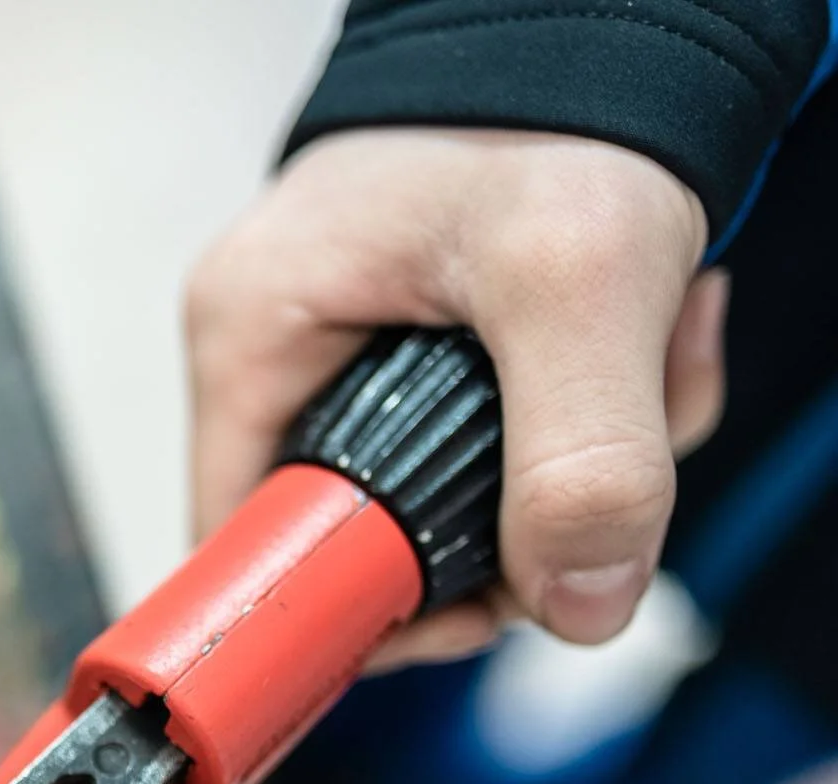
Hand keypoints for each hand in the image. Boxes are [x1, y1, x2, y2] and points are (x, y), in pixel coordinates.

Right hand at [185, 128, 728, 665]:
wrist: (614, 25)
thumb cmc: (557, 108)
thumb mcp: (576, 284)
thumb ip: (580, 457)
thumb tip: (573, 603)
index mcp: (251, 337)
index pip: (242, 550)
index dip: (346, 611)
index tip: (461, 615)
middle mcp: (280, 353)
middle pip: (365, 538)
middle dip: (506, 536)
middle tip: (600, 480)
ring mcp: (347, 352)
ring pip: (448, 498)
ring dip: (572, 473)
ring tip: (650, 370)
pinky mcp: (422, 349)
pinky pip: (495, 442)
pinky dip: (589, 423)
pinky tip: (642, 349)